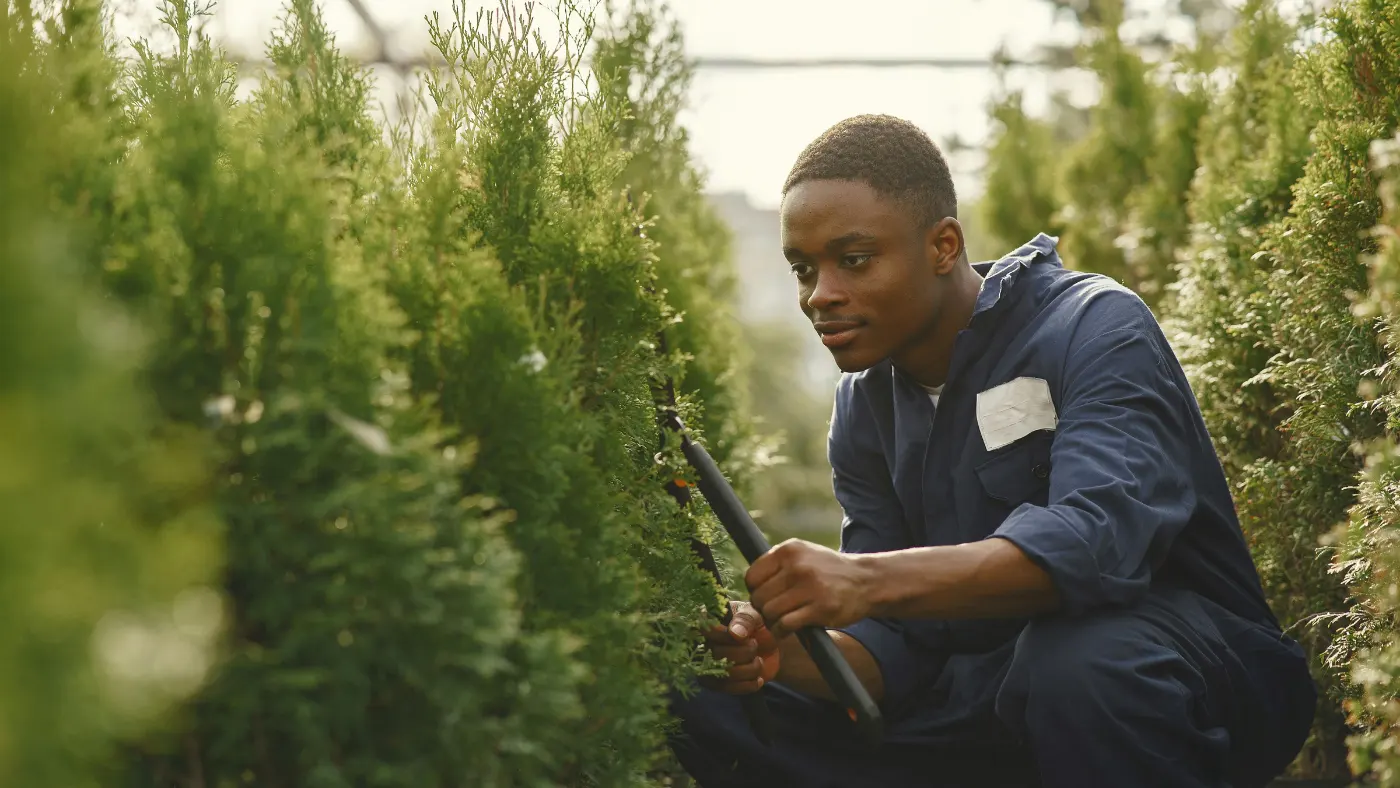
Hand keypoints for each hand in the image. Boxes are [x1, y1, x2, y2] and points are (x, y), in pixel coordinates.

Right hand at [700, 601, 780, 694]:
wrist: (768, 644)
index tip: (745, 636)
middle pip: (717, 654)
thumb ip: (745, 619)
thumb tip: (735, 634)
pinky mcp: (716, 682)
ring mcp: (707, 665)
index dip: (726, 636)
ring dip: (749, 669)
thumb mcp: (754, 614)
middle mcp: (701, 644)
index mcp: (707, 622)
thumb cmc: (756, 623)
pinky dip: (748, 685)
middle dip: (744, 652)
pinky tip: (759, 679)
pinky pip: (728, 688)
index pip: (706, 630)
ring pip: (724, 673)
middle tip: (755, 644)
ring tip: (758, 661)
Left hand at [746, 539, 874, 637]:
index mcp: (789, 550)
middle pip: (759, 597)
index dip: (755, 591)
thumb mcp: (803, 555)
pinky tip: (790, 629)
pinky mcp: (820, 608)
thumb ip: (777, 565)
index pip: (752, 576)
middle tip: (775, 612)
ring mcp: (810, 587)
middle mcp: (798, 565)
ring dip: (773, 622)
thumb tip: (749, 586)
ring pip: (770, 612)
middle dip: (763, 609)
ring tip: (783, 620)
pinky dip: (782, 632)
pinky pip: (786, 625)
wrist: (865, 581)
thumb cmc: (828, 571)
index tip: (766, 597)